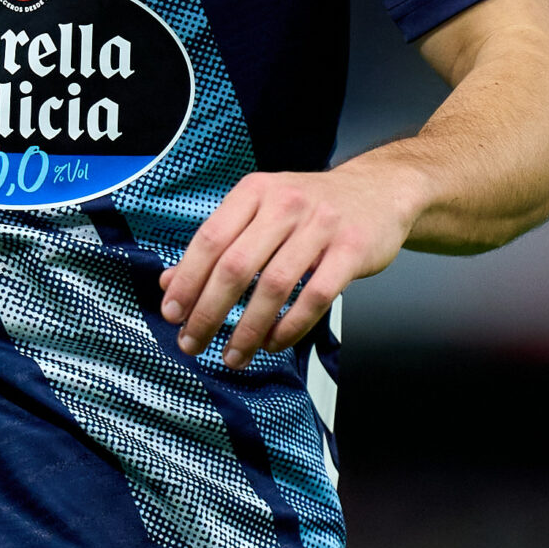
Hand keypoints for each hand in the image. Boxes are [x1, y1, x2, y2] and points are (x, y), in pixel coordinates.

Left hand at [158, 159, 421, 367]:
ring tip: (232, 356)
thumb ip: (219, 244)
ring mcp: (320, 226)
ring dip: (248, 329)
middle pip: (236, 265)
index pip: (210, 239)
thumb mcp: (261, 212)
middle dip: (208, 311)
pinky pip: (315, 297)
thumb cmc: (311, 208)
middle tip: (192, 342)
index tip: (171, 314)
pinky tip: (273, 343)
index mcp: (255, 191)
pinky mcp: (351, 249)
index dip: (186, 280)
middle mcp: (285, 203)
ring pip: (274, 286)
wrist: (380, 192)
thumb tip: (169, 283)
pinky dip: (290, 326)